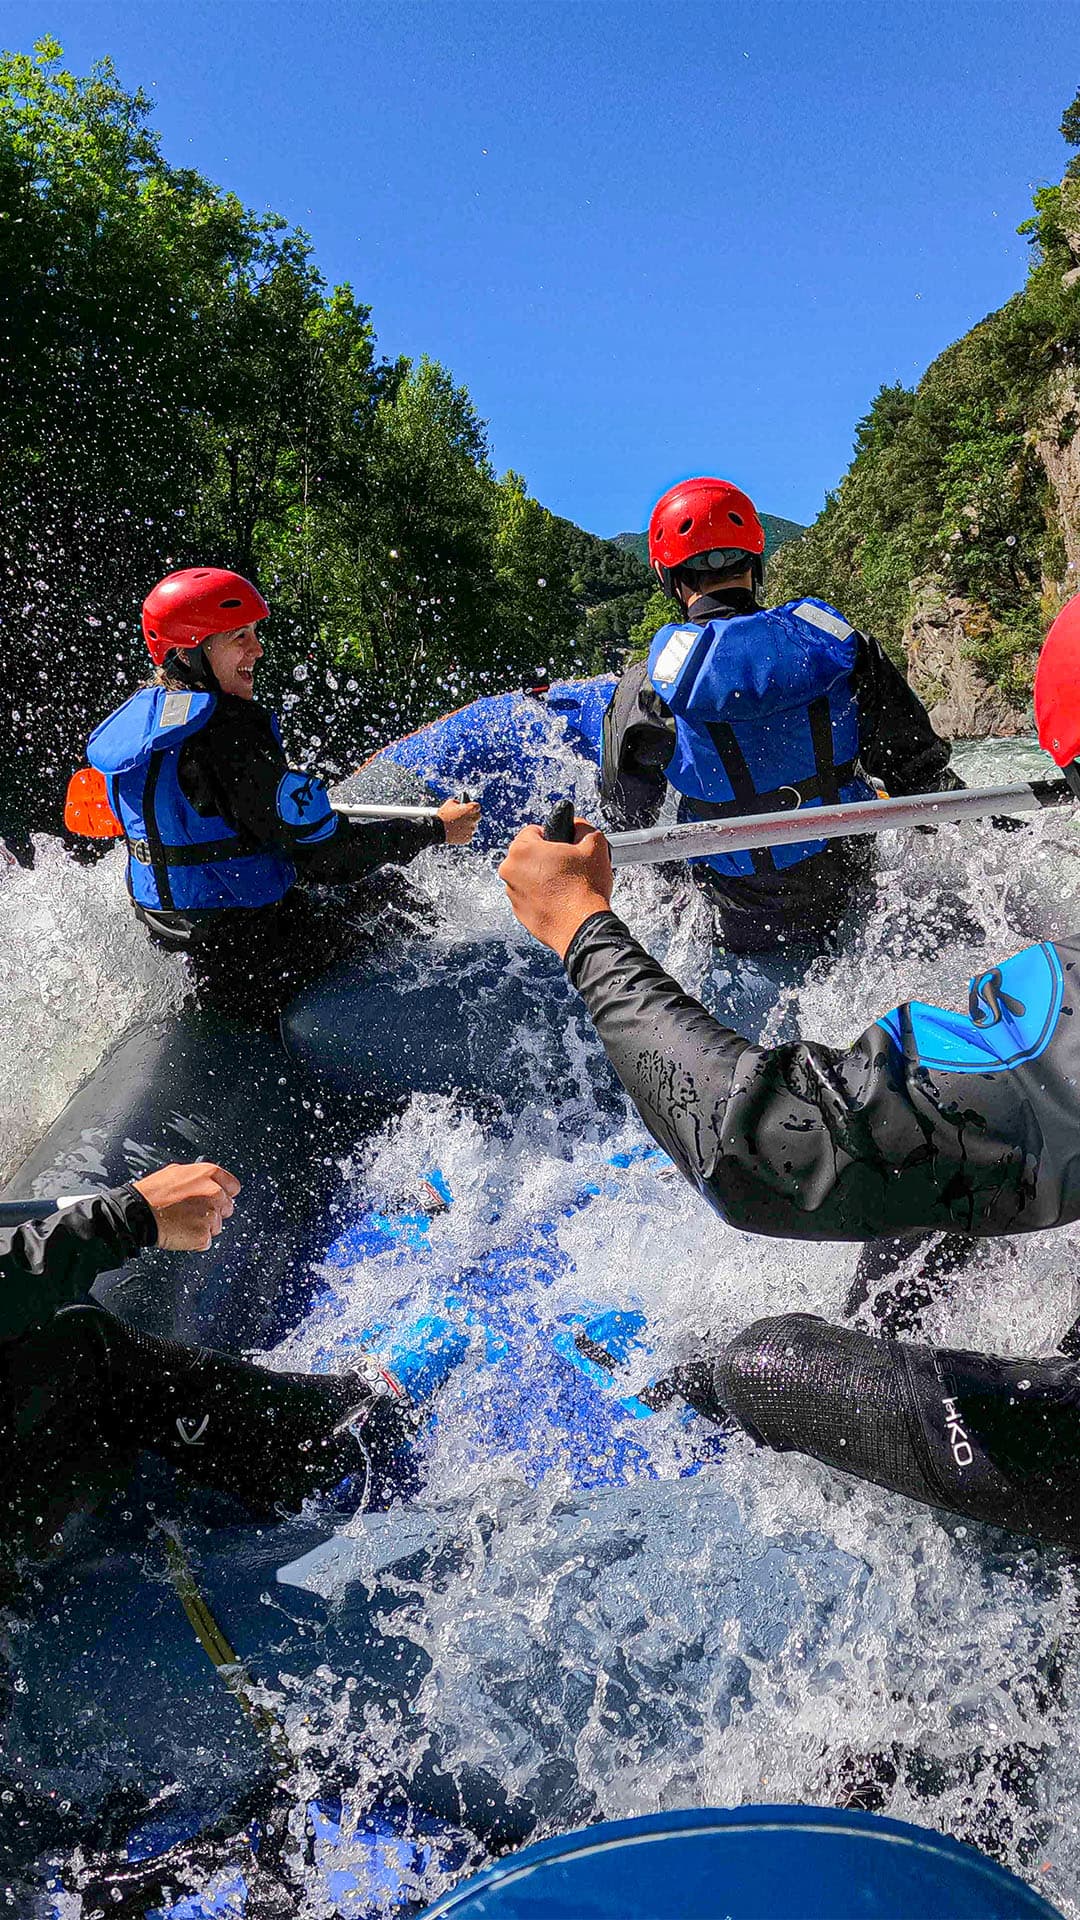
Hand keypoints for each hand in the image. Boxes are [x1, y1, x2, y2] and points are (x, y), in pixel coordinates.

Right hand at [133, 1162, 239, 1250]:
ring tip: (181, 1222)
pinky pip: (205, 1241)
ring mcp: (210, 1214)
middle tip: (192, 1213)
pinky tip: (179, 1232)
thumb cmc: (152, 1193)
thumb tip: (209, 1182)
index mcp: (209, 1174)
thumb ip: (198, 1177)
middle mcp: (214, 1193)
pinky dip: (194, 1241)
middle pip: (227, 1208)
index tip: (217, 1200)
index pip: (233, 1187)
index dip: (224, 1195)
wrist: (138, 1213)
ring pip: (216, 1226)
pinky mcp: (203, 1234)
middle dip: (213, 1212)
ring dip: (202, 1227)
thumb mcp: (176, 1173)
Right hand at [438, 798, 481, 844]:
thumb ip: (458, 803)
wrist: (437, 829)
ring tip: (459, 826)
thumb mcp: (450, 803)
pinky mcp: (468, 838)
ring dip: (468, 826)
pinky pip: (469, 835)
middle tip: (465, 817)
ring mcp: (470, 829)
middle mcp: (472, 819)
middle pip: (478, 817)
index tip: (471, 809)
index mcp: (470, 809)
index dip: (473, 808)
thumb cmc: (443, 815)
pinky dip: (465, 834)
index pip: (477, 806)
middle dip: (472, 816)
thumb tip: (461, 805)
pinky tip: (458, 833)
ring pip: (473, 827)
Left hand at [498, 820, 613, 957]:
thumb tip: (576, 824)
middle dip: (545, 858)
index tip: (563, 847)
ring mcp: (512, 893)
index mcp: (522, 849)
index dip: (552, 837)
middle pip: (527, 854)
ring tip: (565, 886)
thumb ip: (582, 826)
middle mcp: (510, 870)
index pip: (533, 831)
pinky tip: (560, 900)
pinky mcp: (518, 912)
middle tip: (567, 867)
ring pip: (527, 876)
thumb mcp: (594, 845)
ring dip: (542, 878)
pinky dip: (541, 896)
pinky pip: (529, 896)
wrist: (583, 927)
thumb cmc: (585, 888)